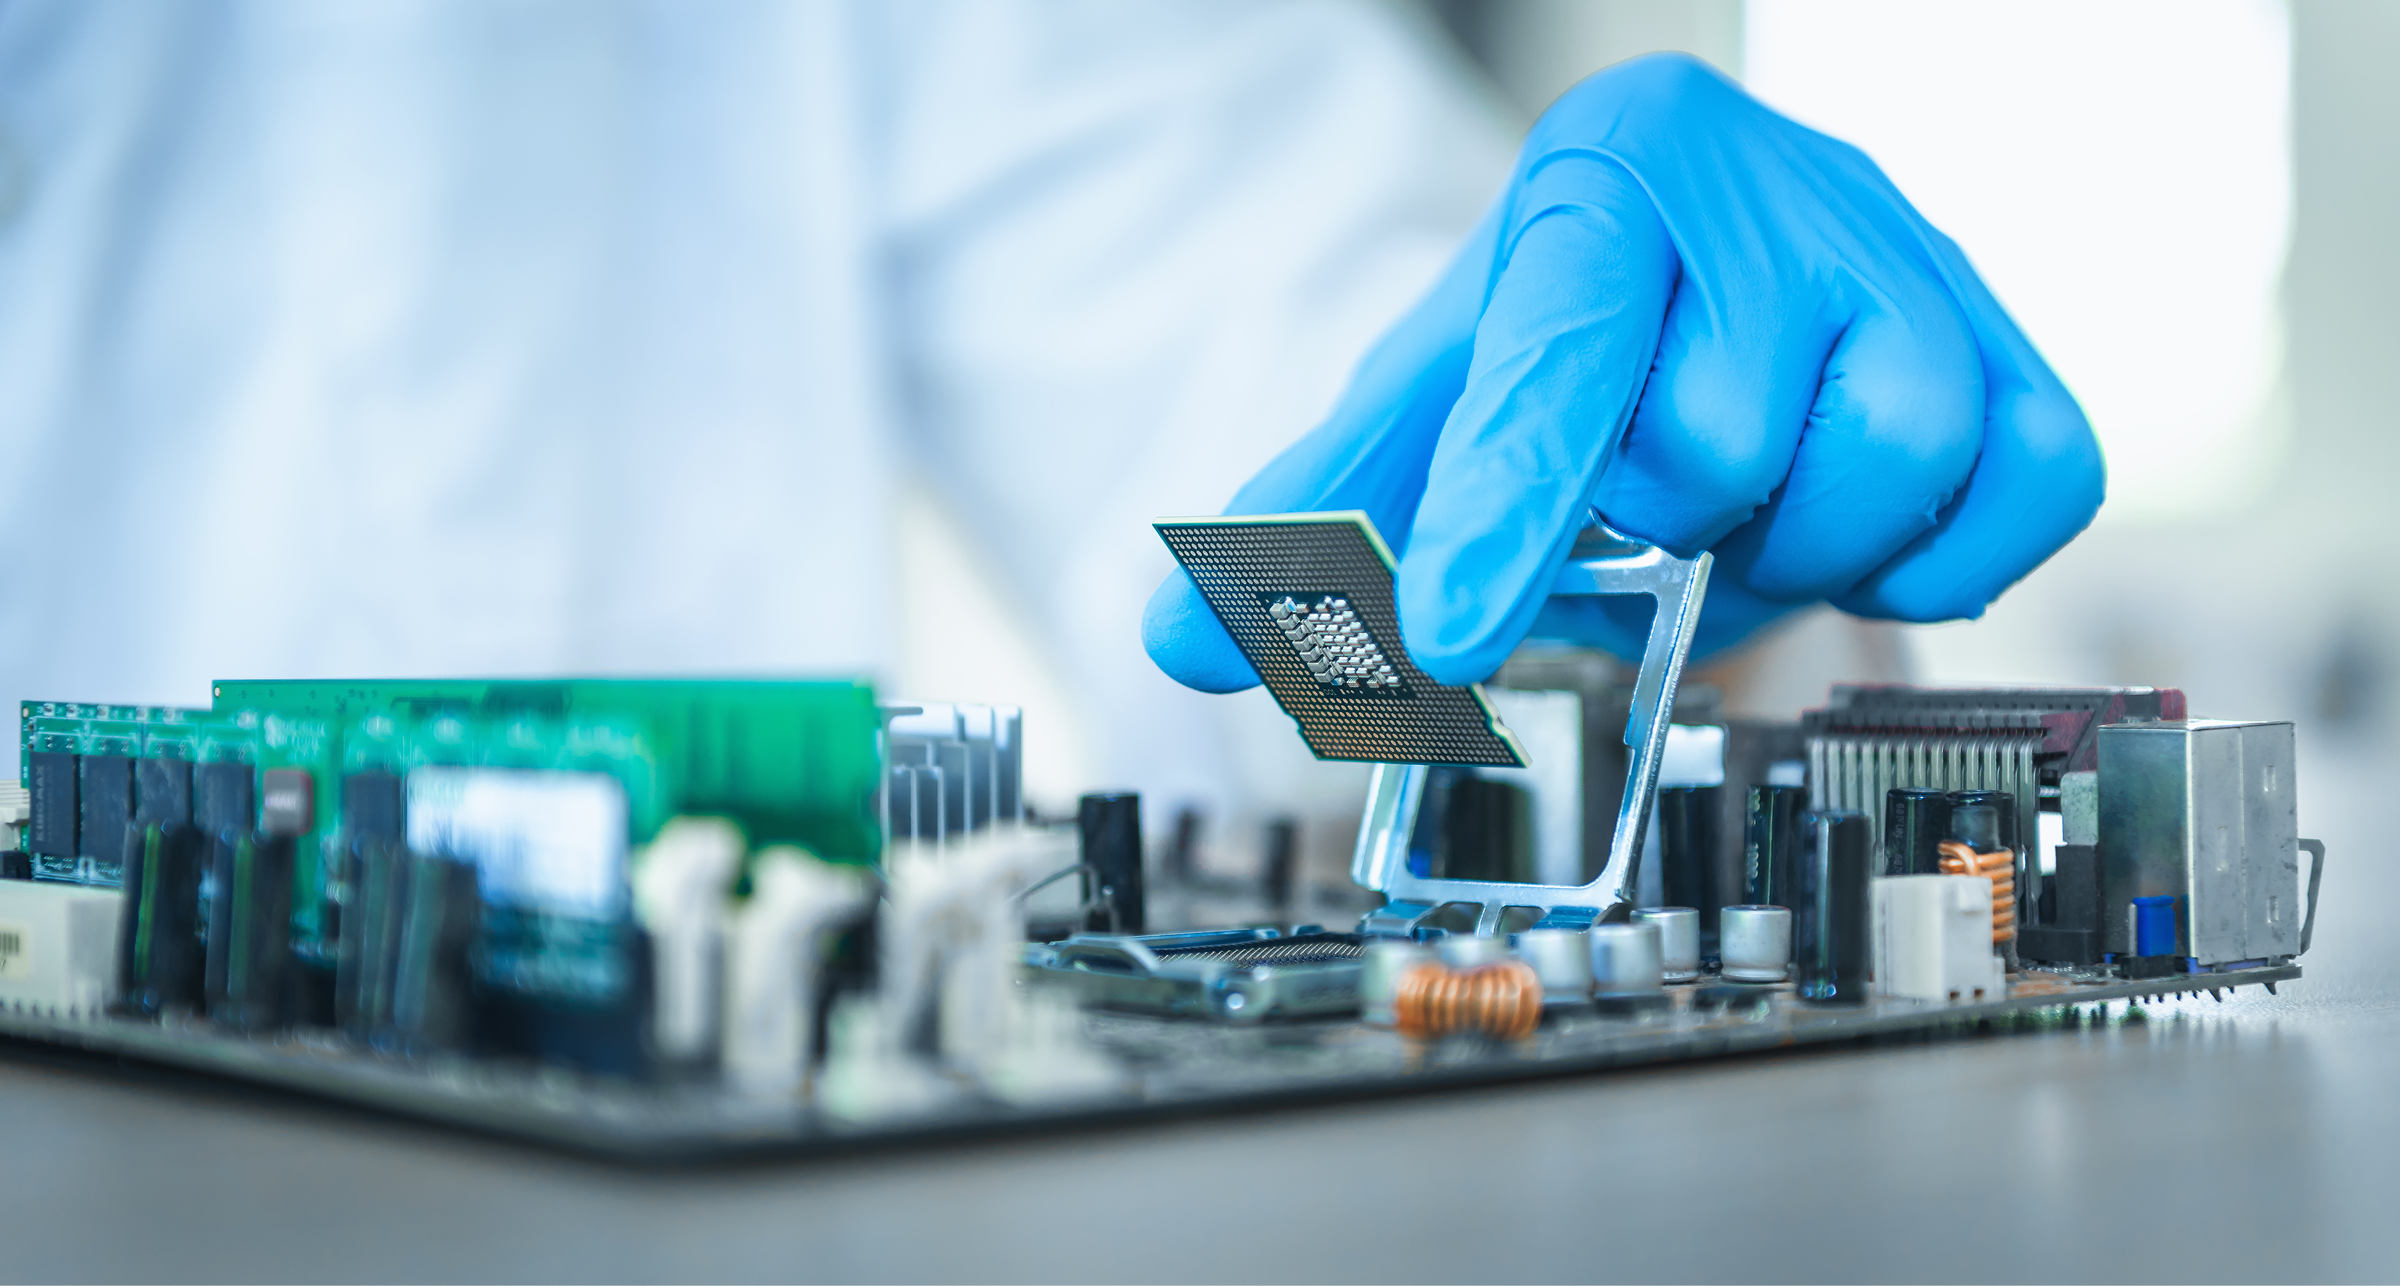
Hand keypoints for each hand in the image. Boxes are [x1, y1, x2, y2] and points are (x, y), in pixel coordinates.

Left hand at [1144, 54, 2101, 691]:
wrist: (1714, 244)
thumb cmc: (1567, 331)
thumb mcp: (1430, 395)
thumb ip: (1319, 515)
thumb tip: (1184, 644)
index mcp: (1603, 180)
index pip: (1555, 355)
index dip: (1502, 508)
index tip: (1450, 637)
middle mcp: (1775, 186)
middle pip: (1722, 440)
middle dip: (1665, 526)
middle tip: (1647, 512)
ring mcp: (1913, 251)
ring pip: (1889, 455)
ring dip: (1798, 544)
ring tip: (1745, 515)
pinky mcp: (2018, 333)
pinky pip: (2030, 482)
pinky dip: (1939, 554)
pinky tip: (1858, 527)